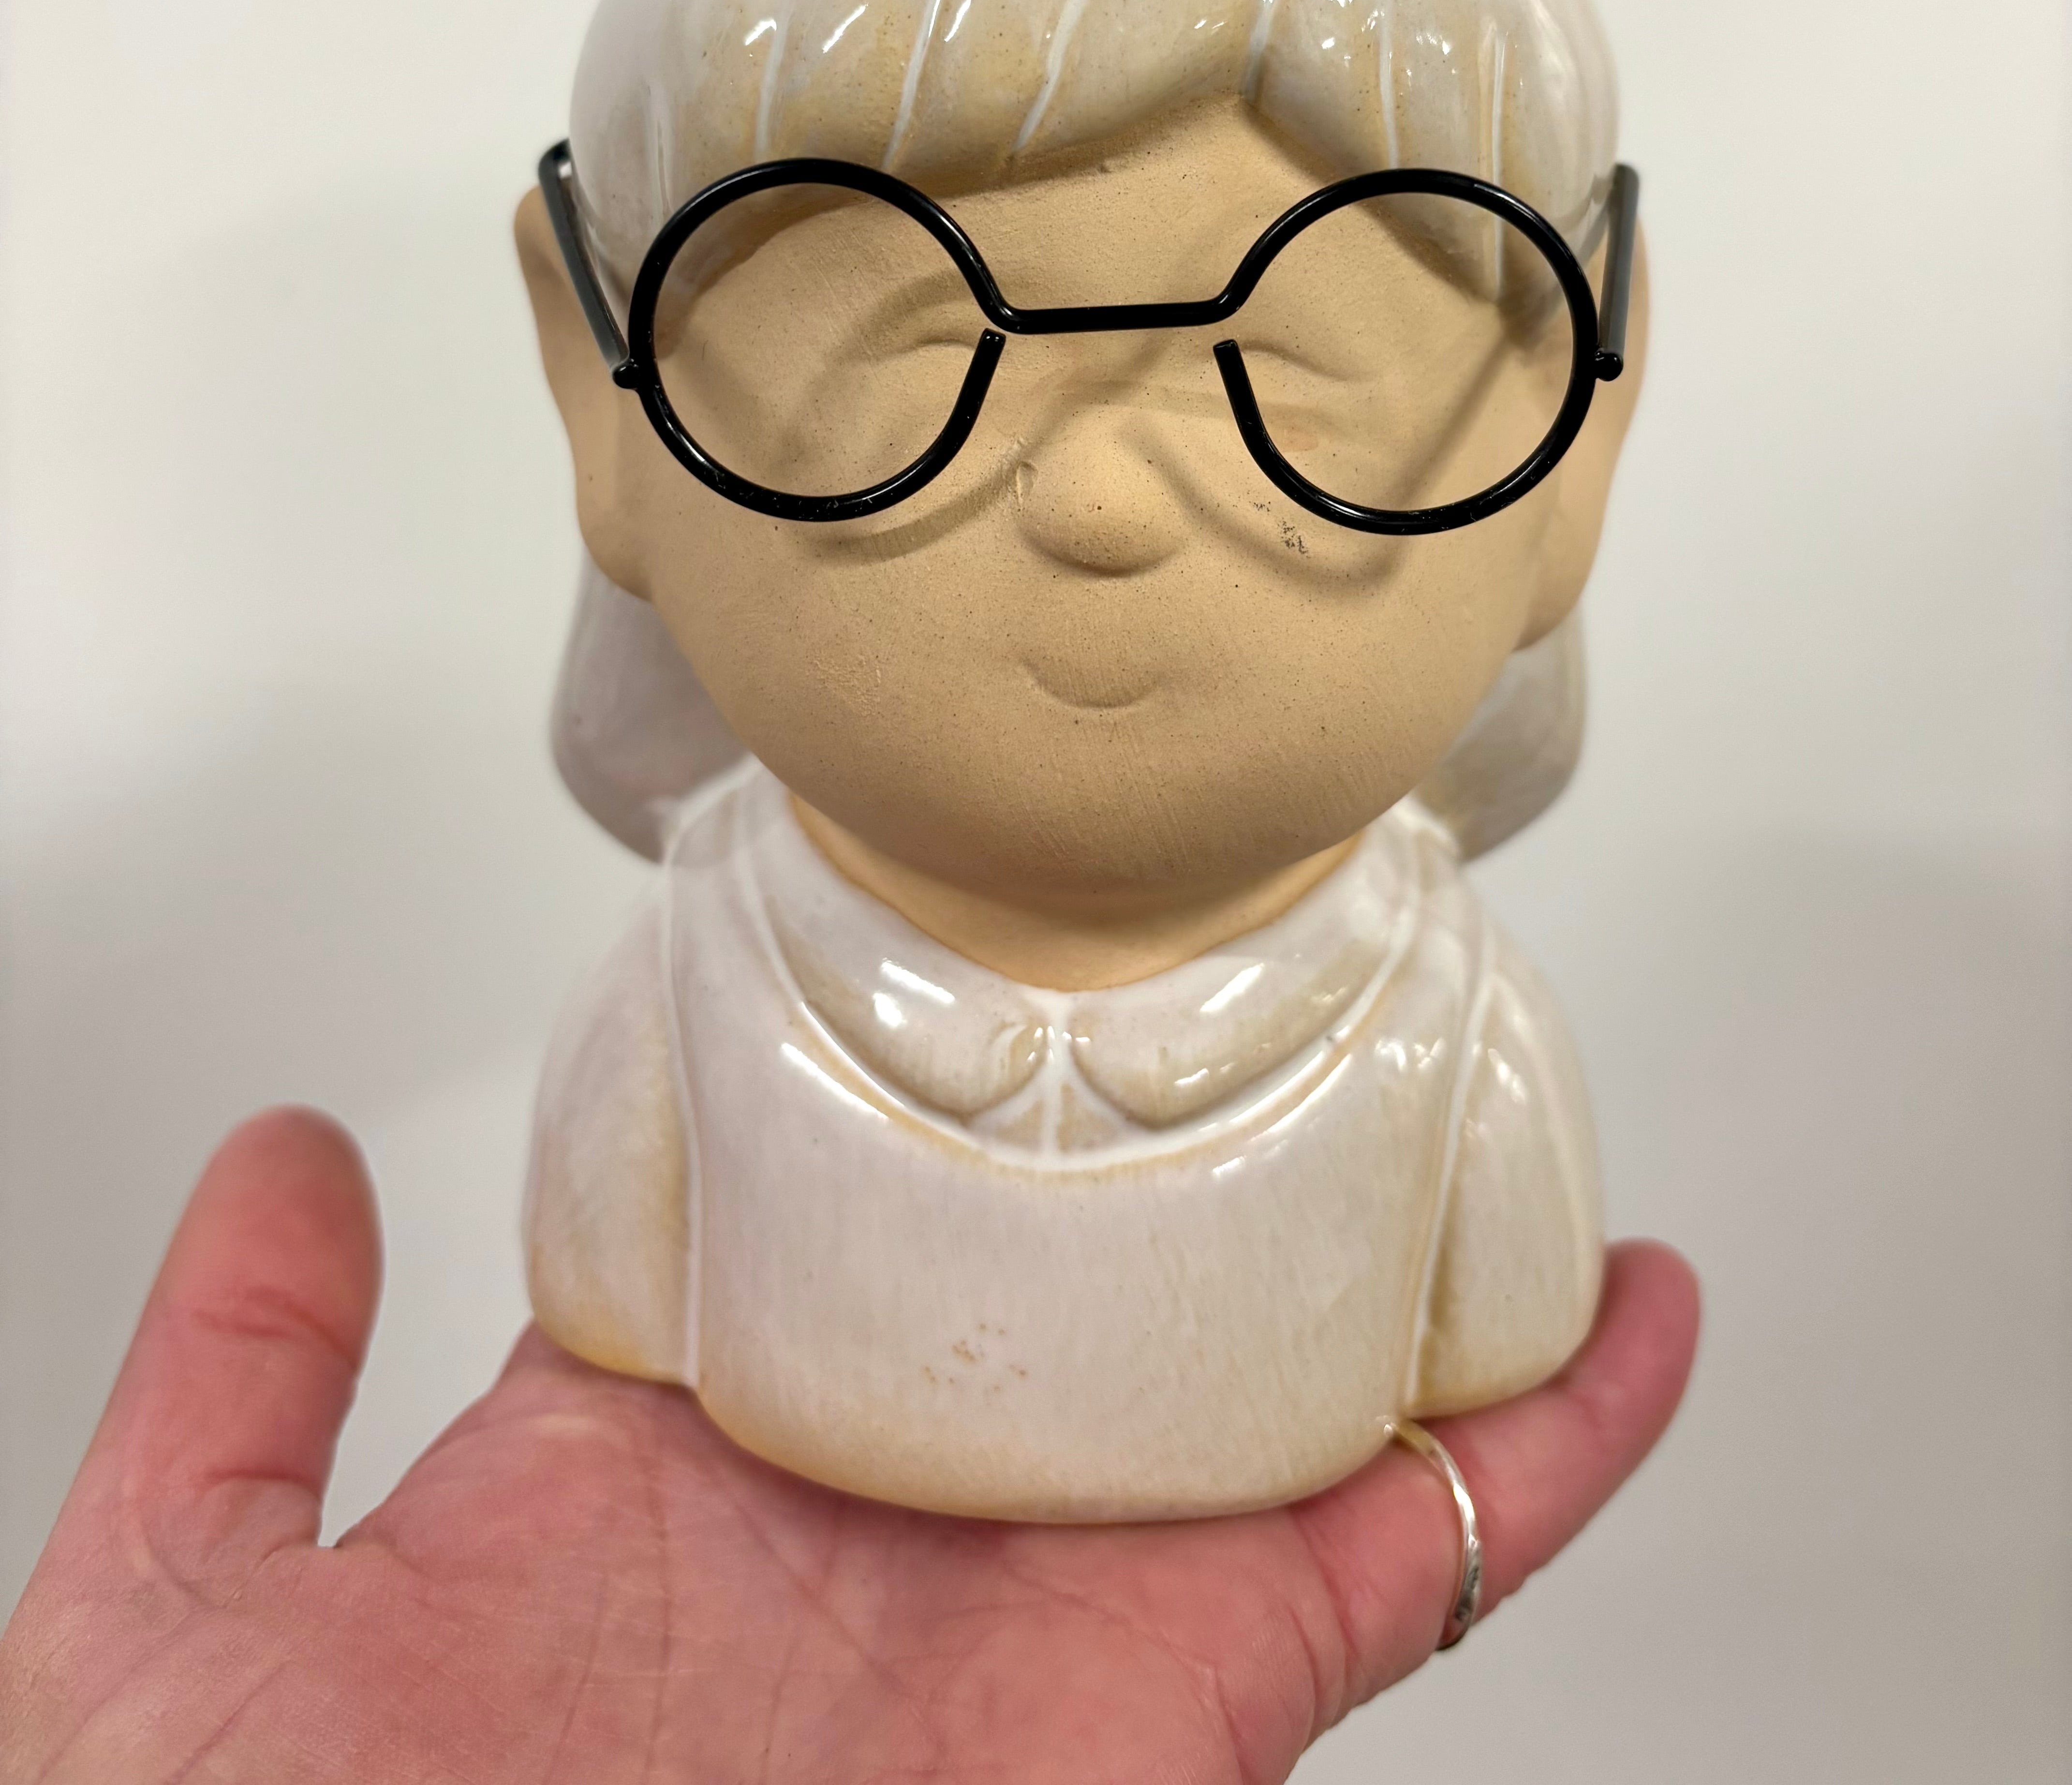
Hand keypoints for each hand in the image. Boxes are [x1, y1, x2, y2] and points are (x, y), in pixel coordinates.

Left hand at [1, 1110, 1696, 1782]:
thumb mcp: (186, 1607)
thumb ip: (238, 1378)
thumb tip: (287, 1153)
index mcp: (679, 1489)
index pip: (844, 1259)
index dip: (929, 1128)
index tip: (996, 994)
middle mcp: (885, 1540)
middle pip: (1095, 1317)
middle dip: (1196, 1166)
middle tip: (1302, 993)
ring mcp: (1048, 1619)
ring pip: (1275, 1407)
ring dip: (1398, 1258)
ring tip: (1496, 1091)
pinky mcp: (1176, 1709)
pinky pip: (1396, 1561)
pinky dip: (1533, 1448)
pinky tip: (1621, 1322)